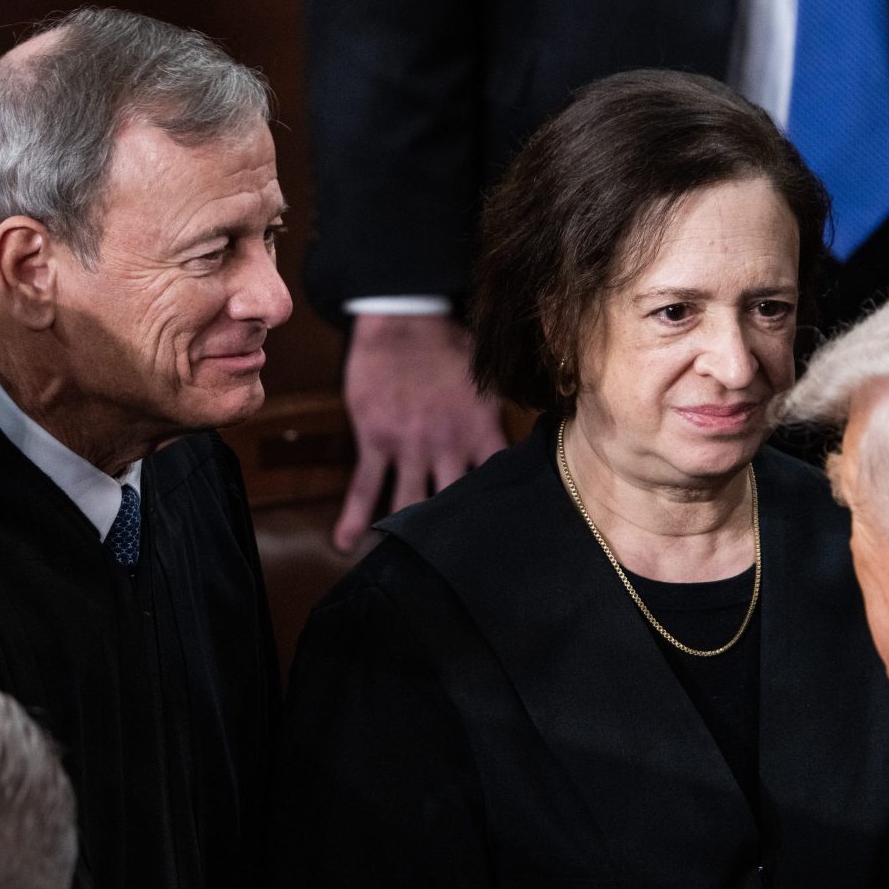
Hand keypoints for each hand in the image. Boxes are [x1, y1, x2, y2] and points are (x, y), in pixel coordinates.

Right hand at [334, 313, 507, 551]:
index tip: (510, 540)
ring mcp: (410, 446)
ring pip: (410, 503)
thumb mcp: (491, 377)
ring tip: (409, 571)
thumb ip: (505, 413)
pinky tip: (346, 543)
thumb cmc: (452, 342)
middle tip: (462, 571)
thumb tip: (543, 424)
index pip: (499, 480)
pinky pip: (364, 485)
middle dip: (459, 537)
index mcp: (482, 430)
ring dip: (408, 537)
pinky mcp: (376, 440)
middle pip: (456, 502)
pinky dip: (354, 517)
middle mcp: (448, 446)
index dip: (505, 511)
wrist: (405, 317)